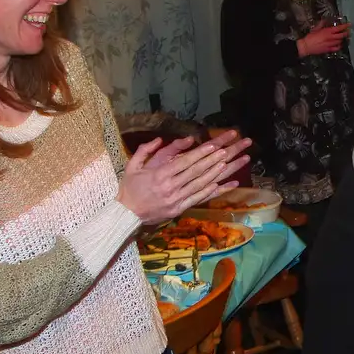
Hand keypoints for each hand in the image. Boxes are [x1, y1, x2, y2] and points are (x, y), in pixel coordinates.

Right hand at [119, 131, 251, 223]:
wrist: (126, 214)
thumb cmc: (129, 189)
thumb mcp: (132, 166)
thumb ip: (145, 150)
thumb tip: (159, 139)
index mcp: (159, 175)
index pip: (184, 162)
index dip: (200, 153)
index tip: (213, 145)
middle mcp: (170, 186)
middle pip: (195, 171)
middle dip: (212, 160)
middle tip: (226, 151)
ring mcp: (176, 199)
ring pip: (199, 185)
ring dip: (215, 174)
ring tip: (227, 164)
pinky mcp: (179, 209)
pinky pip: (197, 199)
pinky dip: (209, 192)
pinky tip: (220, 185)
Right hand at [298, 20, 350, 56]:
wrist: (306, 46)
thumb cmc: (310, 37)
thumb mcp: (316, 28)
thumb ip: (321, 24)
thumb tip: (324, 20)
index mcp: (327, 31)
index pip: (339, 28)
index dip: (345, 26)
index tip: (349, 25)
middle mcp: (330, 38)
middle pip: (341, 35)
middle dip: (346, 33)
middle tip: (348, 32)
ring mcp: (330, 44)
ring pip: (340, 41)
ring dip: (342, 39)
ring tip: (344, 37)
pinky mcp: (328, 50)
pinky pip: (336, 48)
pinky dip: (339, 46)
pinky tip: (339, 45)